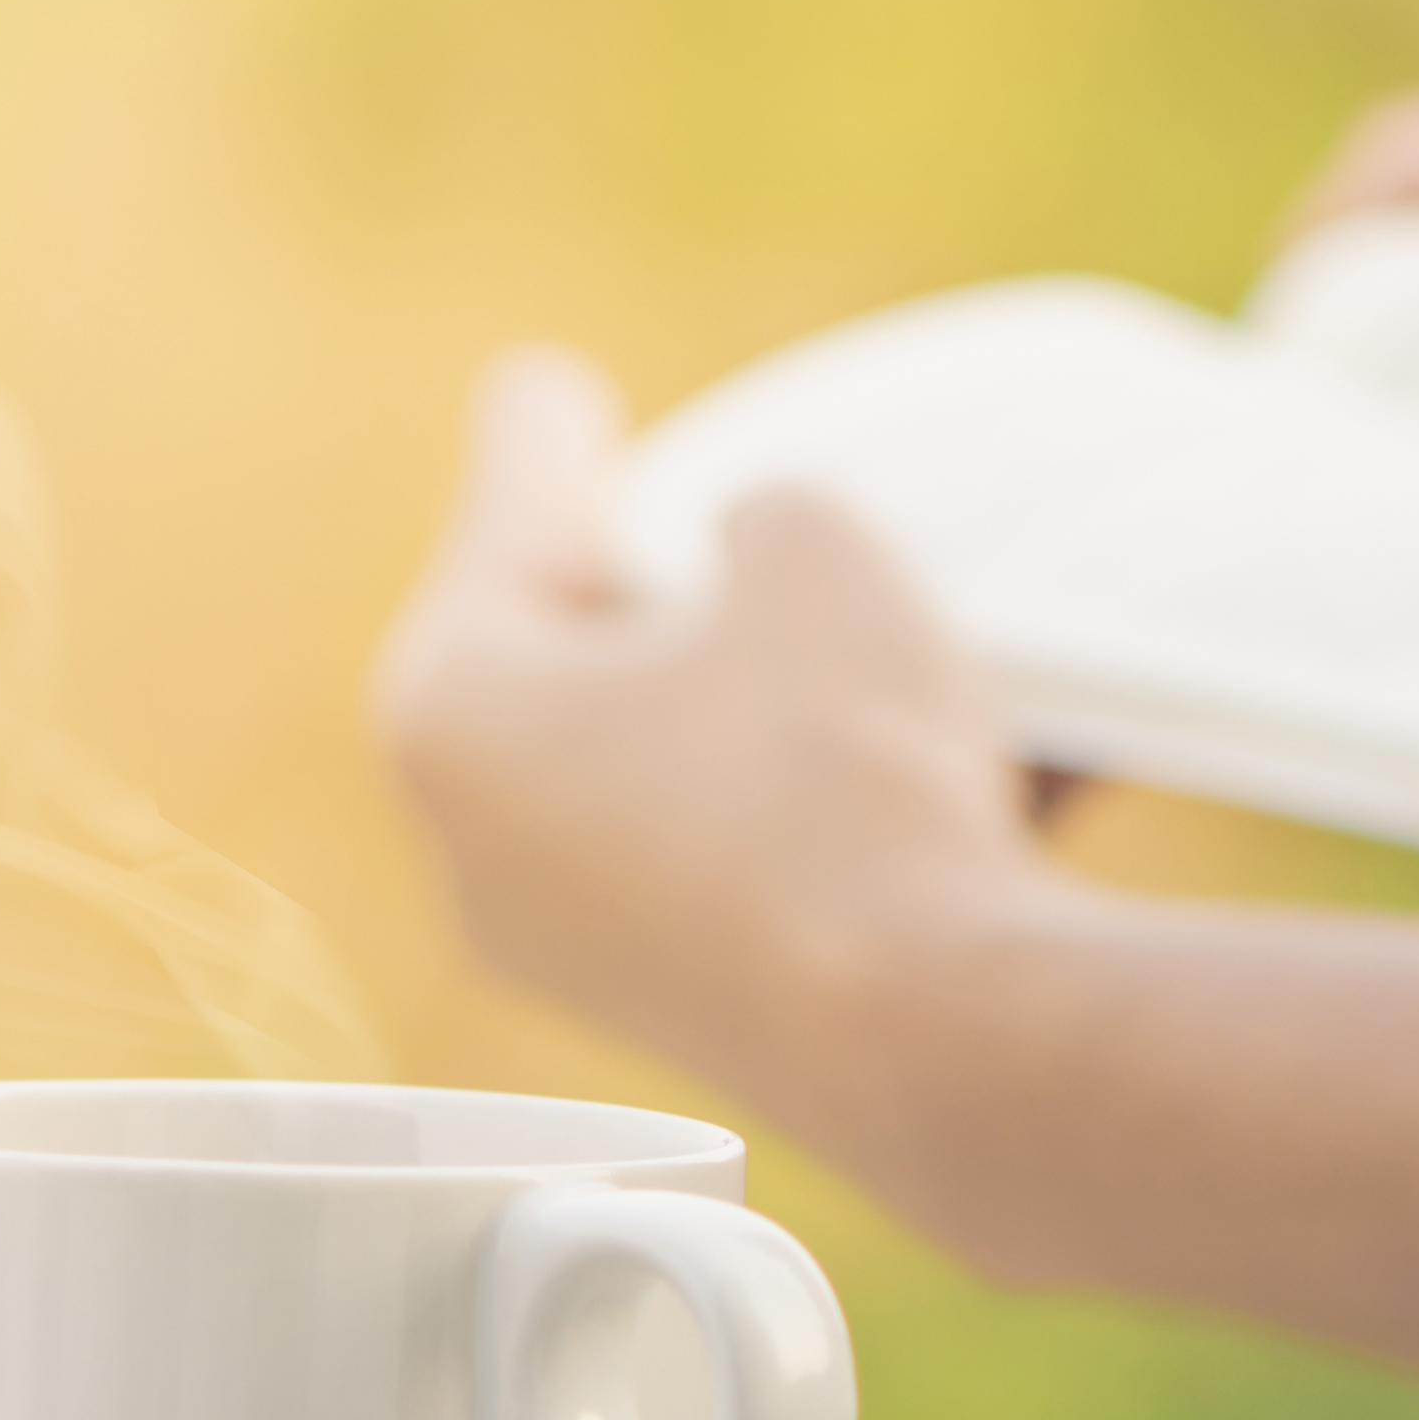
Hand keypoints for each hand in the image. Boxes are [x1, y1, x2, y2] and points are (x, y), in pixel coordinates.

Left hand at [371, 349, 1044, 1131]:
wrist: (938, 1031)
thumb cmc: (839, 766)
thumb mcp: (815, 550)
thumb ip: (767, 517)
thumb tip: (764, 567)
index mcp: (451, 711)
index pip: (504, 532)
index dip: (547, 443)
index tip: (550, 388)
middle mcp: (481, 852)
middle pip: (574, 671)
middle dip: (658, 594)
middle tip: (713, 506)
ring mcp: (587, 960)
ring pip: (678, 777)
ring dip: (766, 704)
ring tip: (884, 625)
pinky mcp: (703, 1028)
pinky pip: (761, 871)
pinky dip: (833, 807)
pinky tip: (967, 751)